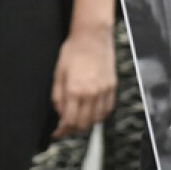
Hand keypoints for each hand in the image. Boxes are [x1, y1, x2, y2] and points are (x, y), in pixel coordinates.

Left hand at [50, 21, 116, 137]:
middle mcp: (91, 93)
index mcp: (74, 90)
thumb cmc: (73, 51)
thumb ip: (58, 97)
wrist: (92, 36)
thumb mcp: (58, 74)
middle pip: (83, 124)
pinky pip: (108, 109)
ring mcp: (104, 90)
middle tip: (66, 128)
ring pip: (97, 119)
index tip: (57, 133)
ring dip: (87, 124)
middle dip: (73, 130)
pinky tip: (93, 113)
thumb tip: (60, 113)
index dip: (62, 131)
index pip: (69, 121)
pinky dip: (100, 115)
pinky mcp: (112, 86)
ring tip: (79, 120)